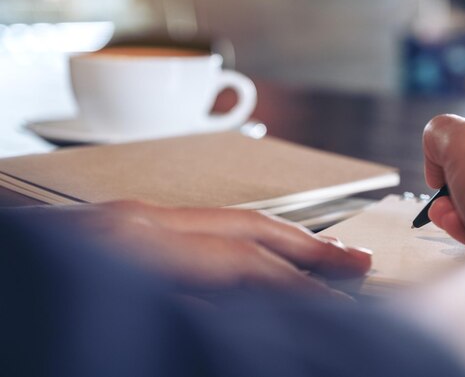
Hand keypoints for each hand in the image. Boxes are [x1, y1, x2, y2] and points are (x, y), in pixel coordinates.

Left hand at [20, 202, 370, 296]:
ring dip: (277, 241)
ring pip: (225, 224)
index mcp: (137, 245)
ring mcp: (129, 220)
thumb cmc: (35, 309)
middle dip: (306, 247)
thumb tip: (249, 320)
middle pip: (246, 227)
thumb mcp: (122, 320)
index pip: (243, 262)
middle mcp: (139, 222)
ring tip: (320, 255)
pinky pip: (198, 231)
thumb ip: (192, 315)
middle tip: (354, 261)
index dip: (297, 286)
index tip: (336, 306)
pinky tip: (260, 259)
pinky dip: (241, 244)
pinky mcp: (121, 227)